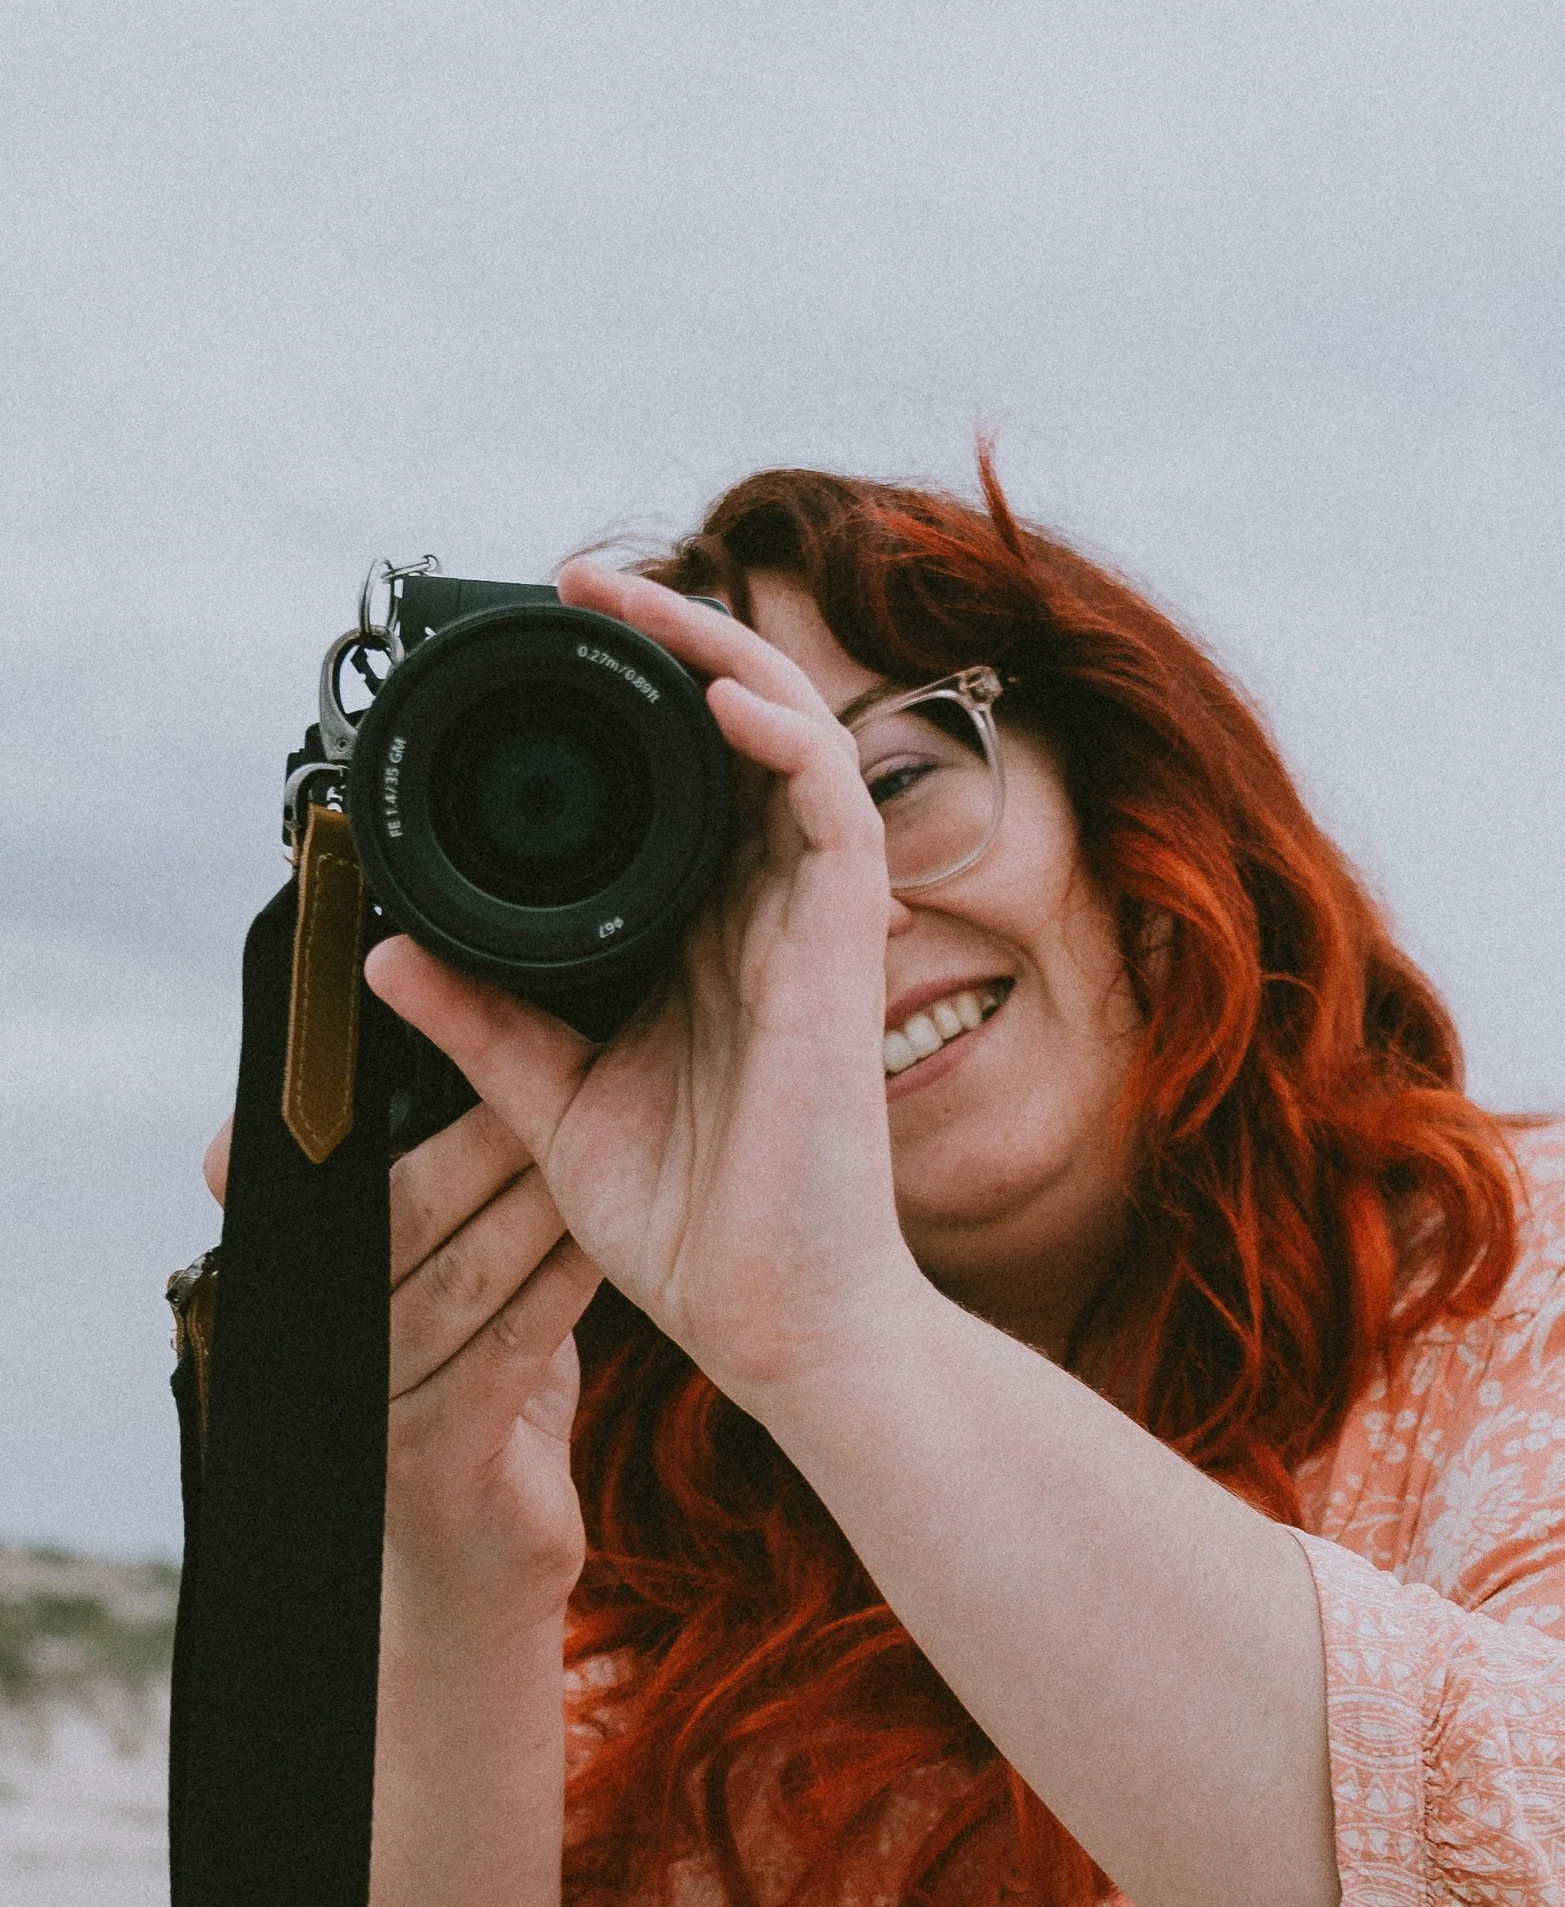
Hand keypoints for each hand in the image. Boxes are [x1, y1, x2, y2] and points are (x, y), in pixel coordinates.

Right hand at [209, 1099, 598, 1617]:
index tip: (439, 1040)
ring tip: (593, 1137)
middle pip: (397, 1212)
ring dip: (533, 1203)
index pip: (324, 1182)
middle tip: (547, 1071)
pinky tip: (604, 1241)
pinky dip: (558, 1288)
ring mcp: (370, 1405)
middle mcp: (320, 1345)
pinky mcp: (435, 1460)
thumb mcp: (444, 1299)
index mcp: (309, 1291)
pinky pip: (508, 1351)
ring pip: (460, 1275)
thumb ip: (438, 1206)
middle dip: (477, 1138)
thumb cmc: (474, 1406)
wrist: (480, 1574)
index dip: (362, 1115)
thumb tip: (479, 1069)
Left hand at [362, 563, 920, 1426]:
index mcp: (703, 940)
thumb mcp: (551, 1108)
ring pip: (791, 739)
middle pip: (740, 734)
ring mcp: (806, 924)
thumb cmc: (695, 1231)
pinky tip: (721, 703)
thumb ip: (482, 1025)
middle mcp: (760, 914)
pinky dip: (783, 739)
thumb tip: (383, 955)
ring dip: (721, 655)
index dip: (635, 703)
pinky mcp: (839, 948)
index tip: (549, 649)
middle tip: (582, 587)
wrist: (775, 1320)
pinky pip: (835, 808)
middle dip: (670, 644)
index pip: (683, 784)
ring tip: (637, 605)